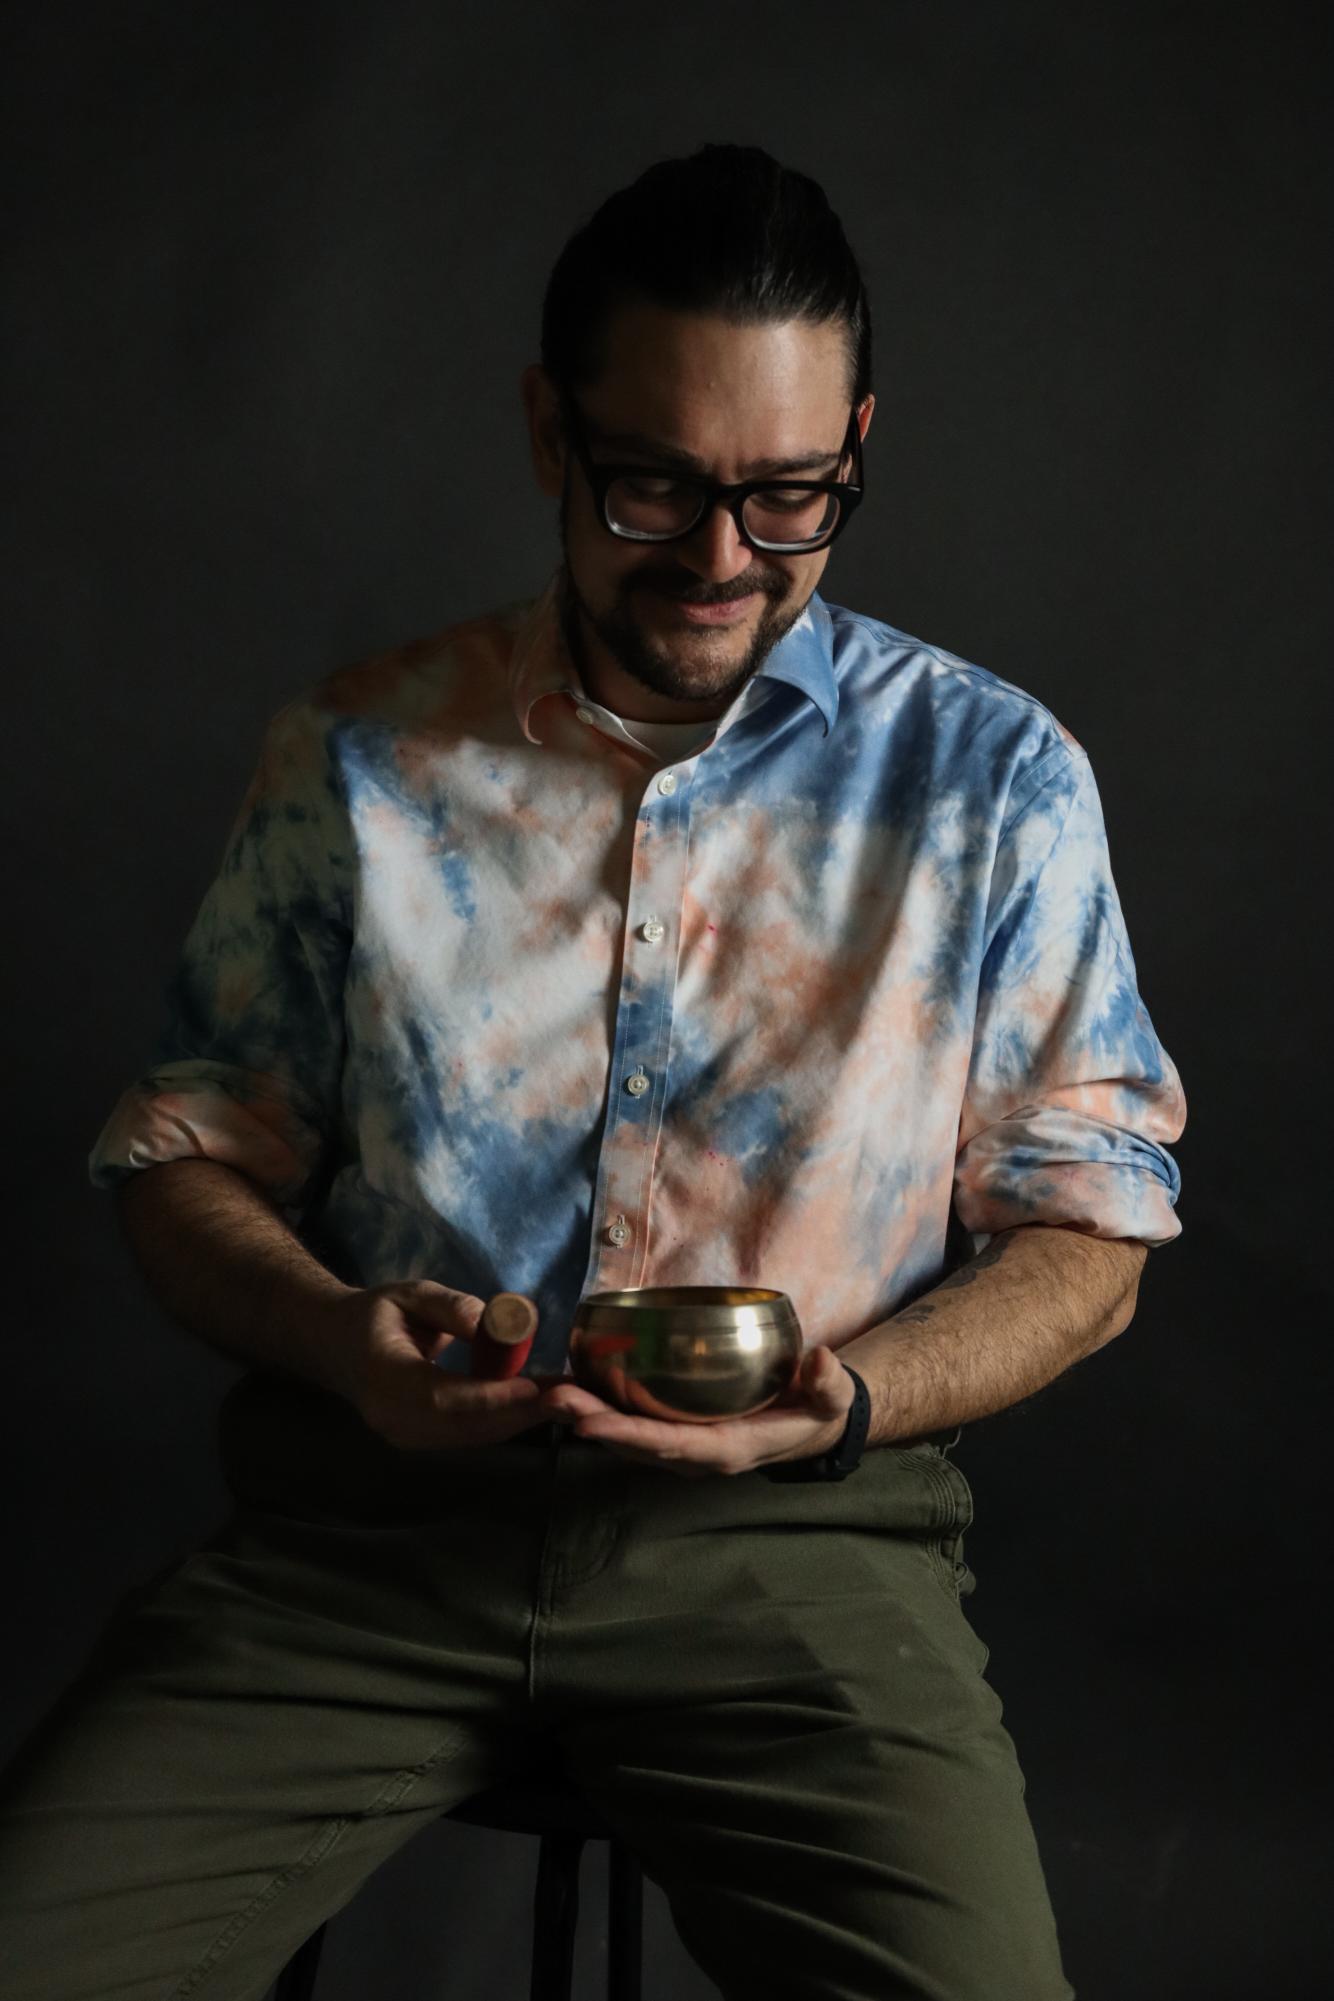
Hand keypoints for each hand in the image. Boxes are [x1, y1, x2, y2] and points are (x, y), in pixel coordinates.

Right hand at [321, 1281, 553, 1451]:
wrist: (338, 1346)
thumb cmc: (376, 1314)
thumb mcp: (408, 1293)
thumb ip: (448, 1306)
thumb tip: (489, 1322)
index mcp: (382, 1375)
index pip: (440, 1395)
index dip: (489, 1396)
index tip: (533, 1388)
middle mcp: (392, 1417)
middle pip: (462, 1425)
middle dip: (518, 1414)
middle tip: (568, 1396)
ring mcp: (405, 1436)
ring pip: (471, 1436)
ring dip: (518, 1421)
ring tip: (565, 1400)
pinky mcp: (421, 1441)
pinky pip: (468, 1436)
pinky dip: (505, 1422)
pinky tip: (537, 1406)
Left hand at [539, 1345, 855, 1477]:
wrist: (810, 1422)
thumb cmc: (816, 1408)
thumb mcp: (831, 1397)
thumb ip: (828, 1384)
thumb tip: (821, 1361)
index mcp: (728, 1449)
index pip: (672, 1444)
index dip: (630, 1434)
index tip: (591, 1422)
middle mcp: (696, 1454)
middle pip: (636, 1443)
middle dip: (593, 1422)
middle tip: (554, 1397)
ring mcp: (682, 1446)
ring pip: (627, 1436)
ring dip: (588, 1416)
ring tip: (549, 1391)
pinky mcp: (675, 1429)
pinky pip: (632, 1423)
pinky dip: (601, 1408)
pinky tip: (574, 1385)